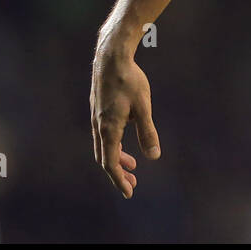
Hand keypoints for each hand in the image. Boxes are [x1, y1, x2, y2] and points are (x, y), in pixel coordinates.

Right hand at [90, 33, 160, 198]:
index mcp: (108, 128)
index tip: (129, 193)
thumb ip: (148, 131)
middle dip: (118, 173)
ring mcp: (96, 117)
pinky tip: (126, 137)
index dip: (119, 180)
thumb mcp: (143, 106)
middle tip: (133, 184)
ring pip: (103, 145)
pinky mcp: (98, 109)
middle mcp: (98, 126)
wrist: (111, 57)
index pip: (110, 163)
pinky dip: (113, 144)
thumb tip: (154, 156)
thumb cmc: (129, 80)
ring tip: (133, 165)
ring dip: (117, 158)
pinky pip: (103, 134)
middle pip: (104, 157)